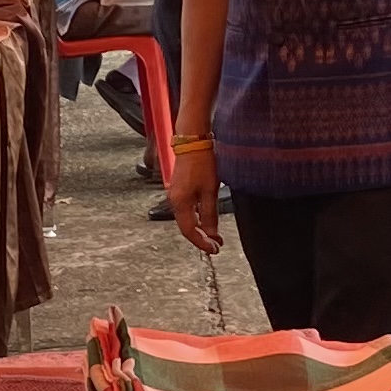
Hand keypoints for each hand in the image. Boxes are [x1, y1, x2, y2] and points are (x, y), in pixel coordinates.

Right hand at [168, 139, 223, 254]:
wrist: (193, 140)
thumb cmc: (202, 162)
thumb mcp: (210, 190)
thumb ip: (210, 214)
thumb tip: (211, 234)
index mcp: (180, 203)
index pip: (190, 231)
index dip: (202, 243)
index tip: (214, 249)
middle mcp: (174, 200)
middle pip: (187, 226)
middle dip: (202, 238)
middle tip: (217, 245)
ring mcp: (176, 194)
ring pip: (187, 218)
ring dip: (201, 228)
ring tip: (215, 235)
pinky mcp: (179, 188)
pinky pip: (187, 209)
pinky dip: (197, 217)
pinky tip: (207, 219)